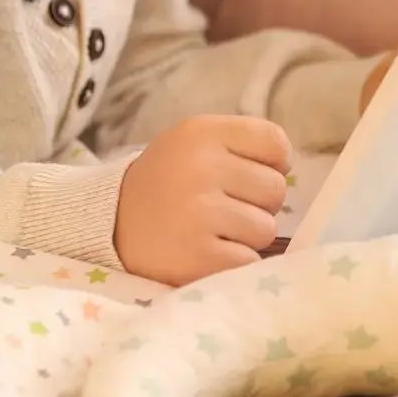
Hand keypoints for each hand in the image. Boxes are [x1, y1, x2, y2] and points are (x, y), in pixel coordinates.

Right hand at [113, 114, 289, 285]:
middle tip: (225, 208)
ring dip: (246, 236)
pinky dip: (233, 263)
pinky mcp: (196, 259)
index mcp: (202, 133)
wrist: (109, 226)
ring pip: (266, 229)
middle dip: (258, 203)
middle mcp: (200, 168)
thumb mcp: (194, 143)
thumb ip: (242, 145)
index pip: (274, 142)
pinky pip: (248, 262)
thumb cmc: (167, 182)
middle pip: (276, 188)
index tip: (248, 175)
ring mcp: (198, 215)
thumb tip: (288, 170)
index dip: (272, 163)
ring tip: (212, 232)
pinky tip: (206, 254)